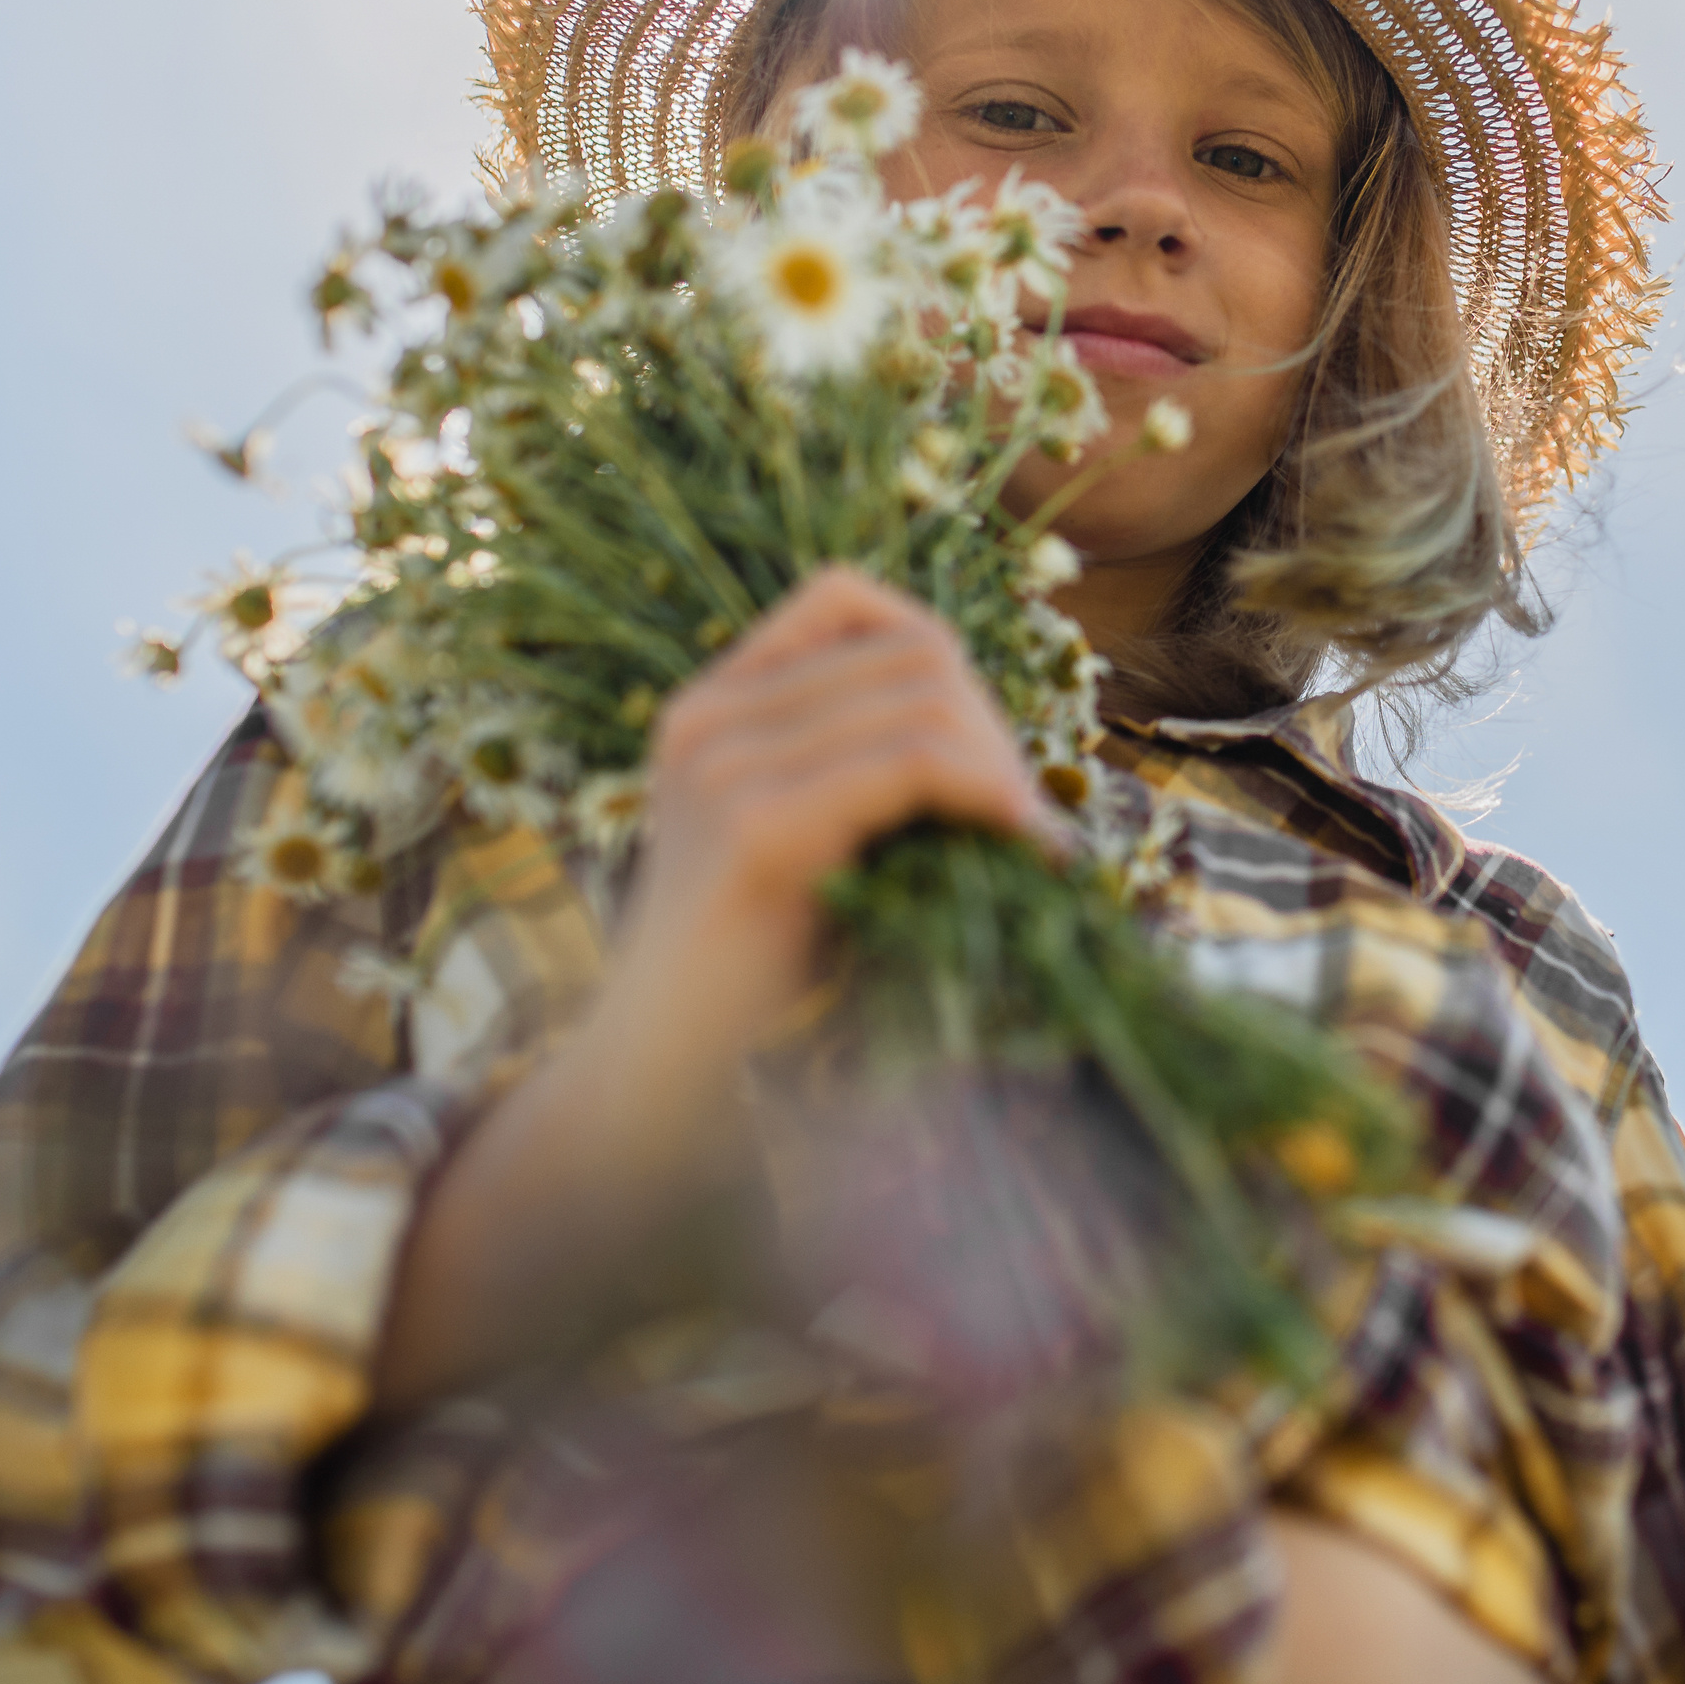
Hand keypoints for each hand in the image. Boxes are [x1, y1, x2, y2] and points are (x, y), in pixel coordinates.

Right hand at [373, 566, 1043, 1414]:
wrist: (656, 1084)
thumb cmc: (751, 978)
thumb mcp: (812, 839)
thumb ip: (864, 765)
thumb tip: (995, 736)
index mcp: (712, 704)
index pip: (852, 599)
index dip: (944, 664)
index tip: (984, 763)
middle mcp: (706, 714)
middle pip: (912, 650)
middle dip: (995, 729)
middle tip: (1026, 823)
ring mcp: (721, 764)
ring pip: (927, 701)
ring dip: (1004, 770)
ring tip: (1027, 844)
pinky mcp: (754, 828)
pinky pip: (912, 763)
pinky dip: (989, 798)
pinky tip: (1022, 849)